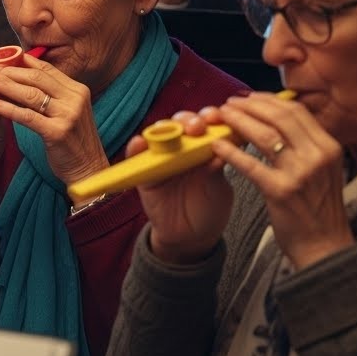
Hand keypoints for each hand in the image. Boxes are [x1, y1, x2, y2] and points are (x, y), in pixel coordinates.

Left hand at [0, 53, 106, 187]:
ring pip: (31, 94)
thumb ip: (50, 94)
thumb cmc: (72, 141)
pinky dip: (11, 110)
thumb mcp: (66, 111)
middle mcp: (75, 99)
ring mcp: (68, 115)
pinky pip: (29, 117)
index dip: (20, 63)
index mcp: (77, 90)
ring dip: (6, 86)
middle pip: (36, 78)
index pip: (45, 69)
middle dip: (9, 72)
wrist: (89, 169)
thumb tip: (19, 77)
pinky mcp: (58, 133)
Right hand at [129, 106, 235, 264]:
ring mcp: (163, 159)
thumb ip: (216, 171)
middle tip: (199, 126)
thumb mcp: (218, 189)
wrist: (191, 238)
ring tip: (173, 130)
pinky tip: (140, 142)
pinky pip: (136, 156)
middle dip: (190, 119)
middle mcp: (184, 150)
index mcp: (206, 150)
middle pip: (183, 124)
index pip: (208, 125)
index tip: (219, 117)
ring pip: (160, 133)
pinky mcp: (145, 173)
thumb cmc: (209, 210)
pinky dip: (136, 147)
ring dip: (166, 127)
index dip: (212, 117)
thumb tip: (220, 150)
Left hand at [212, 93, 352, 269]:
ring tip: (220, 116)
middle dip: (249, 106)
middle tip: (229, 103)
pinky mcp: (281, 191)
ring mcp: (300, 173)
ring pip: (264, 135)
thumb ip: (304, 145)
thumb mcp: (321, 170)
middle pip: (279, 117)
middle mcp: (317, 156)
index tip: (248, 97)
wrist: (324, 246)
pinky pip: (250, 165)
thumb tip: (276, 118)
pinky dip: (230, 151)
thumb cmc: (317, 208)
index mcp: (328, 147)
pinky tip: (216, 145)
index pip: (296, 112)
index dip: (268, 100)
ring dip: (238, 121)